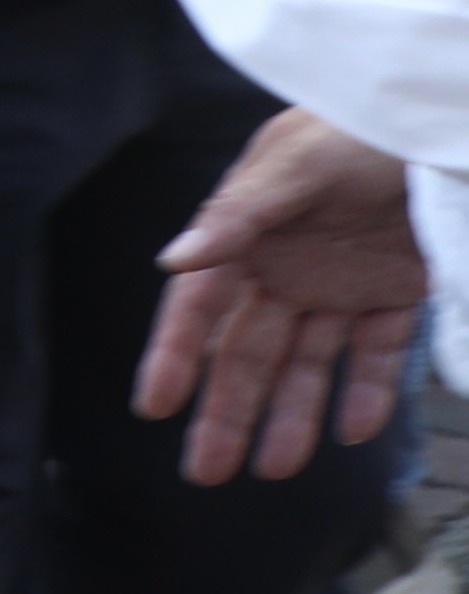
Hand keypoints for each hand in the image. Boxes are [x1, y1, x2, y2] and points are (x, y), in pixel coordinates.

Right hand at [137, 105, 427, 487]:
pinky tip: (355, 430)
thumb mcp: (295, 163)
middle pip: (248, 351)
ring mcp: (342, 285)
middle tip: (205, 471)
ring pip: (309, 363)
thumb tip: (174, 262)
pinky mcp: (397, 294)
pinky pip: (378, 354)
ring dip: (292, 415)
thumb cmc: (360, 126)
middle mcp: (287, 268)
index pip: (199, 308)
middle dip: (226, 411)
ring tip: (276, 469)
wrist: (440, 122)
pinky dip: (369, 392)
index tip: (153, 406)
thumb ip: (238, 215)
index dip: (174, 356)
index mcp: (247, 236)